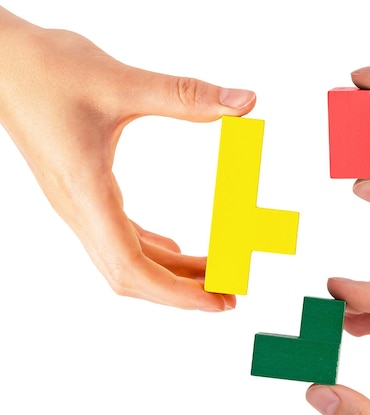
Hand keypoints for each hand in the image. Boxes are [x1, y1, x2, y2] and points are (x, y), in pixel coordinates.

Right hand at [0, 7, 255, 310]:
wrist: (0, 61)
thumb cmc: (46, 68)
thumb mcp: (120, 81)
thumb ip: (185, 95)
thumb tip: (246, 103)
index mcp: (86, 193)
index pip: (131, 267)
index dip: (177, 293)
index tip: (217, 300)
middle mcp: (80, 209)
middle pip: (132, 275)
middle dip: (182, 291)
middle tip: (230, 294)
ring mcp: (80, 205)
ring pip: (128, 258)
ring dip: (173, 272)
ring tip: (217, 273)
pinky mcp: (84, 193)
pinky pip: (123, 237)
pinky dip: (156, 250)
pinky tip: (180, 251)